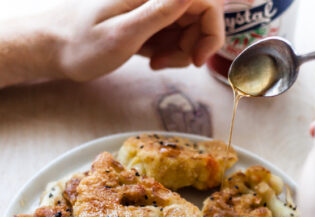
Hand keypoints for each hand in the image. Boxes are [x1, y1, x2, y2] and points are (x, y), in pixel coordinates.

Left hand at [58, 0, 223, 79]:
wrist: (56, 48)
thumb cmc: (82, 45)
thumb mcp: (123, 34)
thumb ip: (160, 11)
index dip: (210, 29)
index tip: (197, 58)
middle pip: (199, 13)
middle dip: (193, 43)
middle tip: (169, 63)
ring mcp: (151, 5)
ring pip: (188, 25)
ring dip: (181, 50)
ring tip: (157, 62)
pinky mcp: (147, 17)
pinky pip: (174, 32)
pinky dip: (170, 49)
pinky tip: (152, 59)